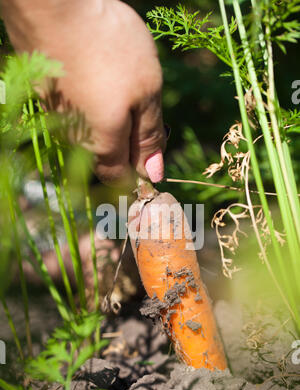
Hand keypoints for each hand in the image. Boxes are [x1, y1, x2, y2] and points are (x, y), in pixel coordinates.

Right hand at [1, 0, 165, 182]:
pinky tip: (98, 75)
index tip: (152, 156)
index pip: (120, 179)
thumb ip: (149, 136)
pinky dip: (91, 103)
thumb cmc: (109, 47)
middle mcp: (75, 140)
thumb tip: (153, 174)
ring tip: (120, 84)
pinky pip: (75, 112)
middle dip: (128, 144)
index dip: (138, 174)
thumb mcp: (146, 92)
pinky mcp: (46, 97)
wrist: (51, 6)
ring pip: (90, 134)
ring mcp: (57, 118)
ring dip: (110, 121)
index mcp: (103, 144)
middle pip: (106, 157)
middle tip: (143, 109)